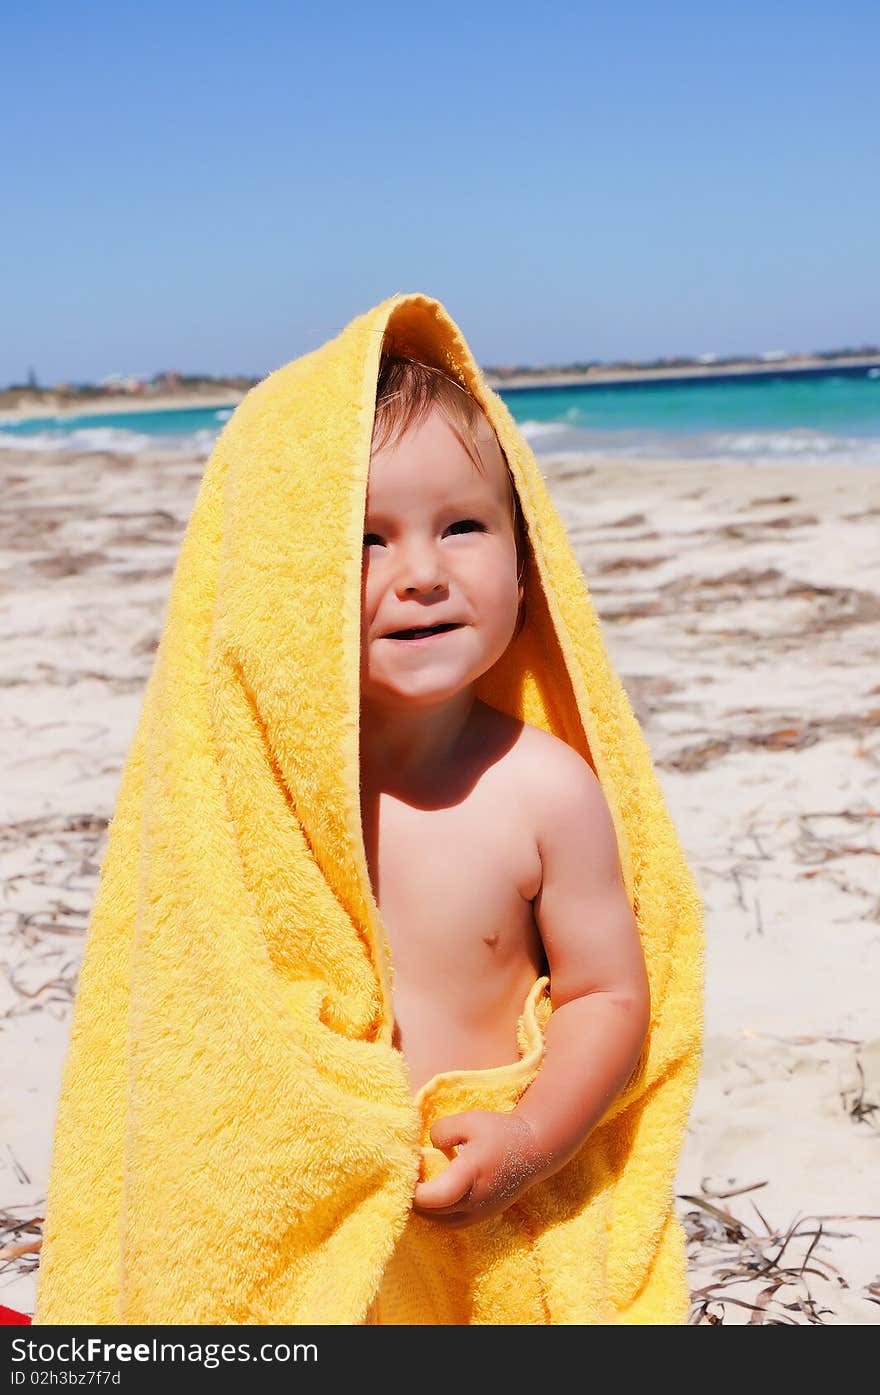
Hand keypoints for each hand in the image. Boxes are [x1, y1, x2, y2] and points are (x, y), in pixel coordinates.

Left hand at [411, 1110, 545, 1228]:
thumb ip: (443, 1130)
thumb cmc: (501, 1132)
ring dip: (424, 1208)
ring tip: (416, 1187)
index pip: (435, 1197)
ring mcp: (480, 1212)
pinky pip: (451, 1223)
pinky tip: (433, 1196)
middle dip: (413, 1198)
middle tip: (406, 1177)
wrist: (534, 1150)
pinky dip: (437, 1213)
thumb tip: (429, 1146)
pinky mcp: (483, 1216)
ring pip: (440, 1222)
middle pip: (432, 1212)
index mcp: (470, 1174)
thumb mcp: (470, 1119)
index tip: (405, 1173)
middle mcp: (475, 1200)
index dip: (413, 1191)